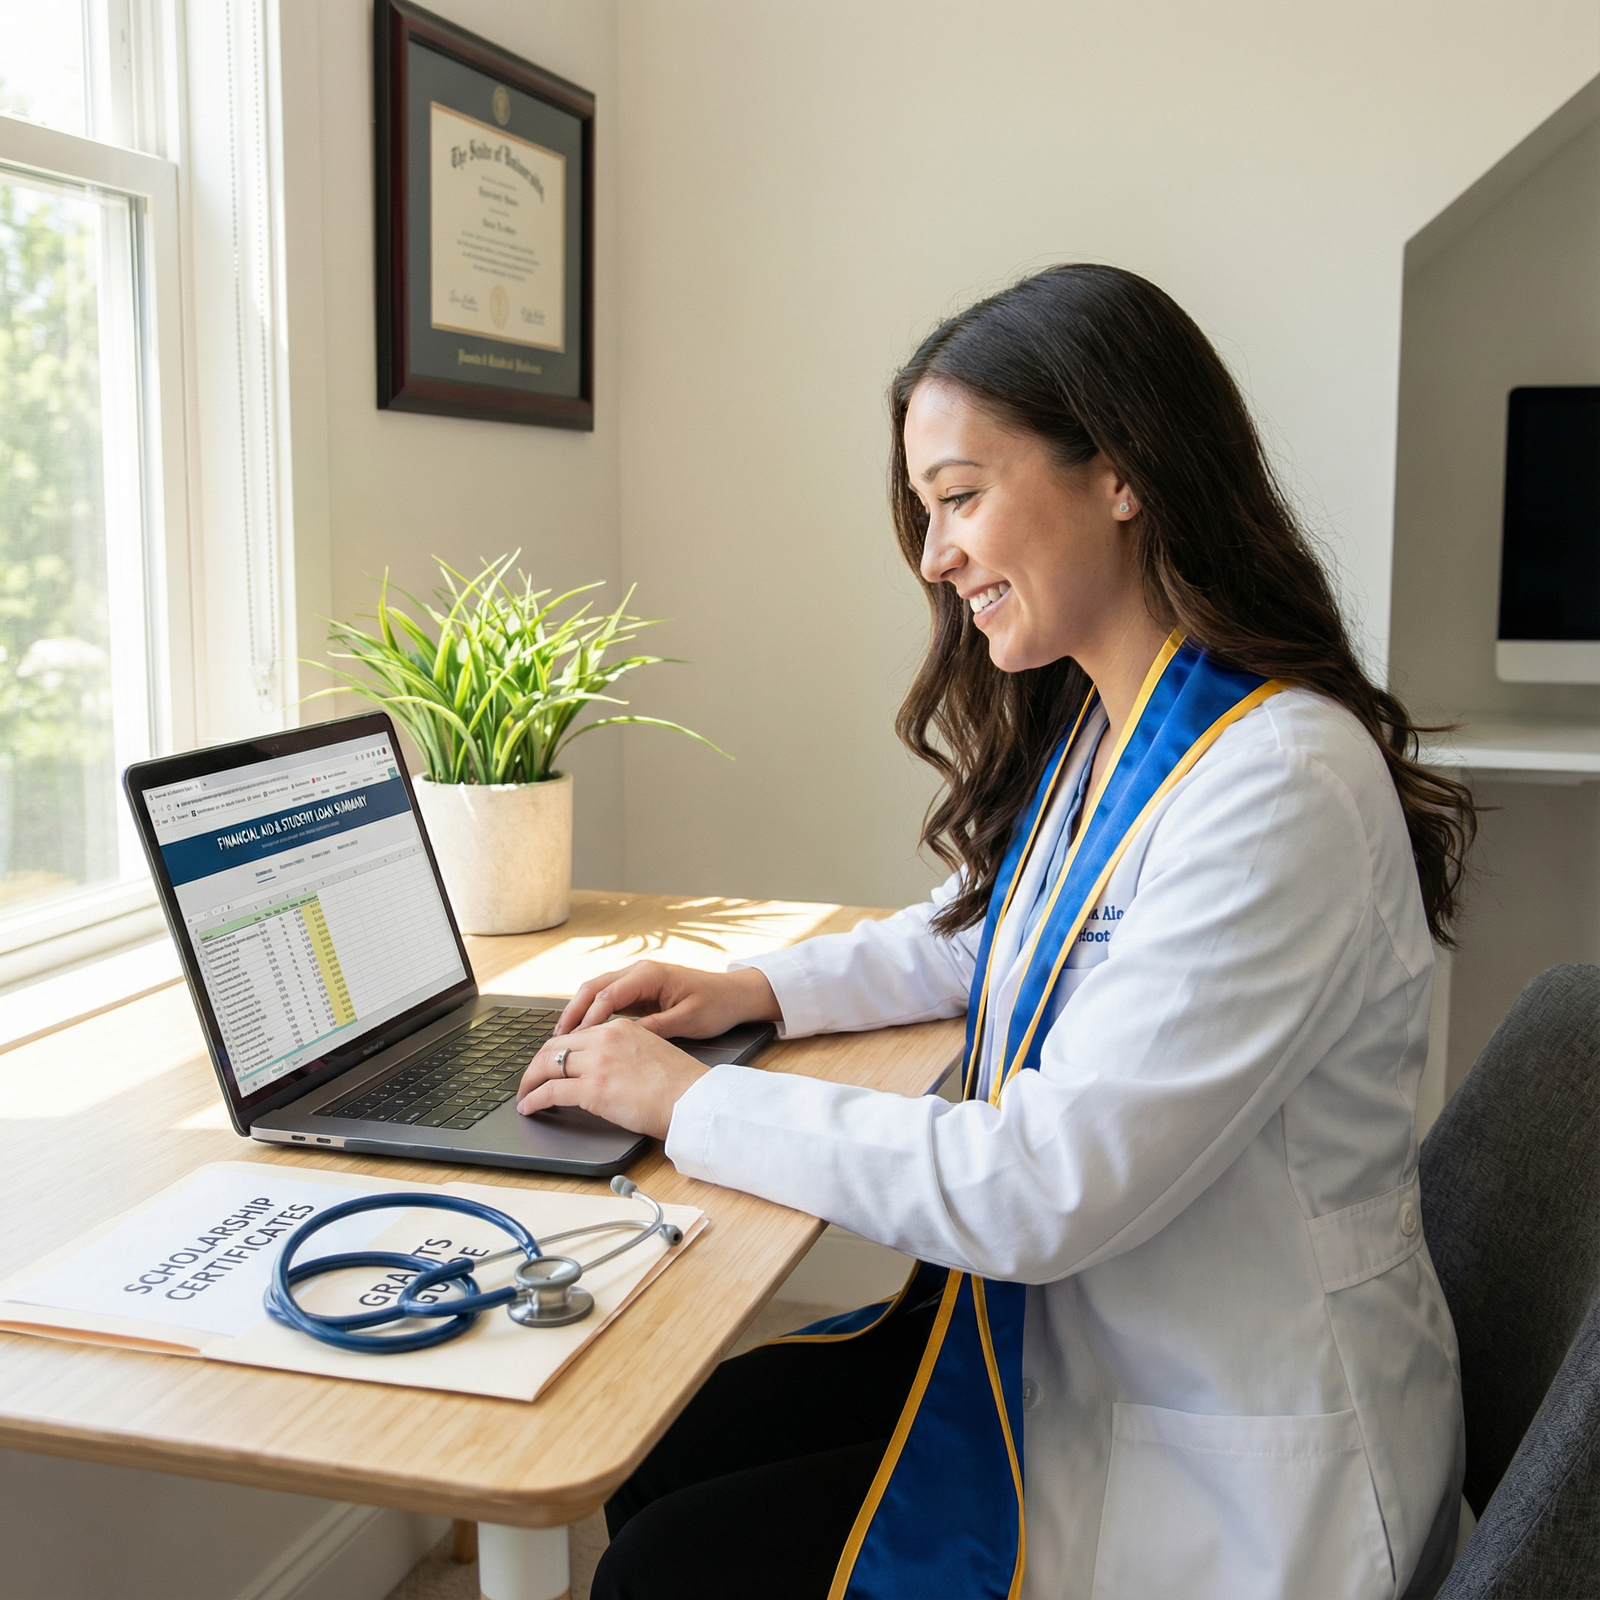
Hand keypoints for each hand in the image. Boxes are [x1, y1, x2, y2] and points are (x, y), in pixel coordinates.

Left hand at [516, 1017, 709, 1139]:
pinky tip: (529, 1107)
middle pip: (555, 1046)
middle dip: (537, 1064)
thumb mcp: (651, 1051)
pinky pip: (550, 1091)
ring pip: (547, 1066)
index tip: (551, 1063)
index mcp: (620, 1028)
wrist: (693, 1099)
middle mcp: (604, 1039)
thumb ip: (625, 1052)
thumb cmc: (681, 1084)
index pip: (577, 1035)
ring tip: (525, 1094)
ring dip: (530, 1081)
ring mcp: (596, 1063)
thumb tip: (609, 1068)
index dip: (558, 1051)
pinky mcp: (592, 1089)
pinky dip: (533, 1099)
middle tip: (530, 1079)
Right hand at [554, 961, 780, 1039]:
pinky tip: (583, 1033)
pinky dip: (592, 1014)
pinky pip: (607, 1000)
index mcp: (649, 975)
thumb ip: (654, 1027)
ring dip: (578, 1012)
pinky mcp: (639, 991)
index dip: (588, 1019)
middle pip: (593, 988)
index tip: (575, 1041)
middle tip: (556, 1039)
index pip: (608, 995)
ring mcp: (637, 980)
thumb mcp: (687, 1020)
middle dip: (572, 1012)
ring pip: (596, 992)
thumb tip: (623, 1039)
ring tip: (562, 1039)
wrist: (734, 995)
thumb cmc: (715, 1005)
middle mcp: (639, 972)